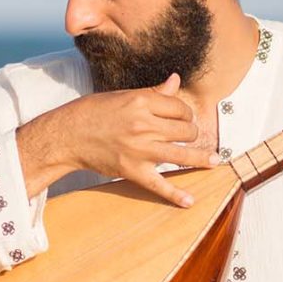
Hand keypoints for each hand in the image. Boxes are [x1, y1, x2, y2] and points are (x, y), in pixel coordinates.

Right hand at [18, 73, 219, 207]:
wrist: (68, 135)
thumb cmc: (94, 112)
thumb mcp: (124, 96)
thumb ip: (154, 92)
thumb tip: (175, 80)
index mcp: (142, 103)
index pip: (180, 108)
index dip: (184, 114)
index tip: (181, 118)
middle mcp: (144, 125)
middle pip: (186, 130)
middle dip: (191, 133)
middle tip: (186, 136)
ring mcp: (139, 150)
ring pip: (182, 154)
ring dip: (201, 159)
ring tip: (214, 161)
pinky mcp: (132, 170)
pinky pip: (159, 185)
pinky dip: (175, 195)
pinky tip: (189, 201)